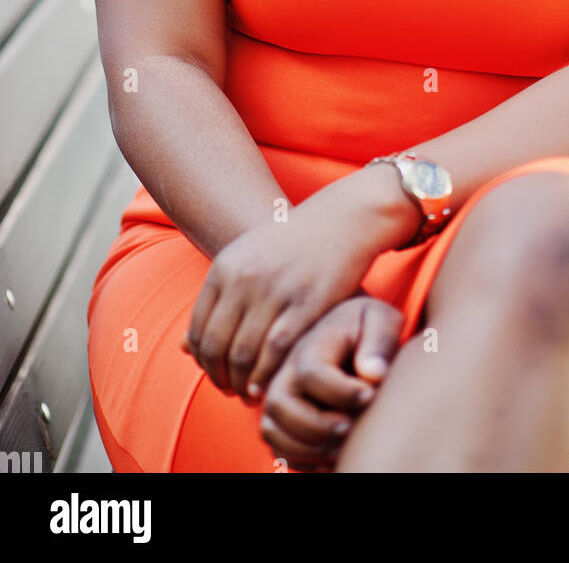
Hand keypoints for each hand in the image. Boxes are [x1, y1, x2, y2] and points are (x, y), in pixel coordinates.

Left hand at [181, 165, 417, 398]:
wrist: (343, 219)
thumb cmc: (295, 243)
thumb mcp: (248, 257)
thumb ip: (217, 299)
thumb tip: (182, 346)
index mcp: (225, 267)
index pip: (198, 330)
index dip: (203, 362)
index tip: (215, 375)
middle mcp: (244, 279)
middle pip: (216, 347)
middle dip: (219, 378)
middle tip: (231, 392)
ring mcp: (274, 290)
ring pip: (243, 354)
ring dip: (242, 383)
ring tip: (249, 394)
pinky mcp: (306, 302)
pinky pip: (276, 350)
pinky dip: (267, 374)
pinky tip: (269, 385)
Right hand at [260, 294, 404, 471]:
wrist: (352, 335)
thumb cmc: (368, 329)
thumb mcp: (380, 321)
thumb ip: (380, 341)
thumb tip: (373, 374)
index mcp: (309, 345)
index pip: (311, 372)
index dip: (340, 391)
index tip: (370, 396)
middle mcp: (286, 373)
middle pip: (280, 405)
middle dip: (318, 426)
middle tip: (352, 427)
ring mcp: (279, 400)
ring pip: (274, 433)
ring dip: (310, 448)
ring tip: (345, 444)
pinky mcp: (282, 423)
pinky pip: (280, 451)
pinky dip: (304, 462)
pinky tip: (335, 456)